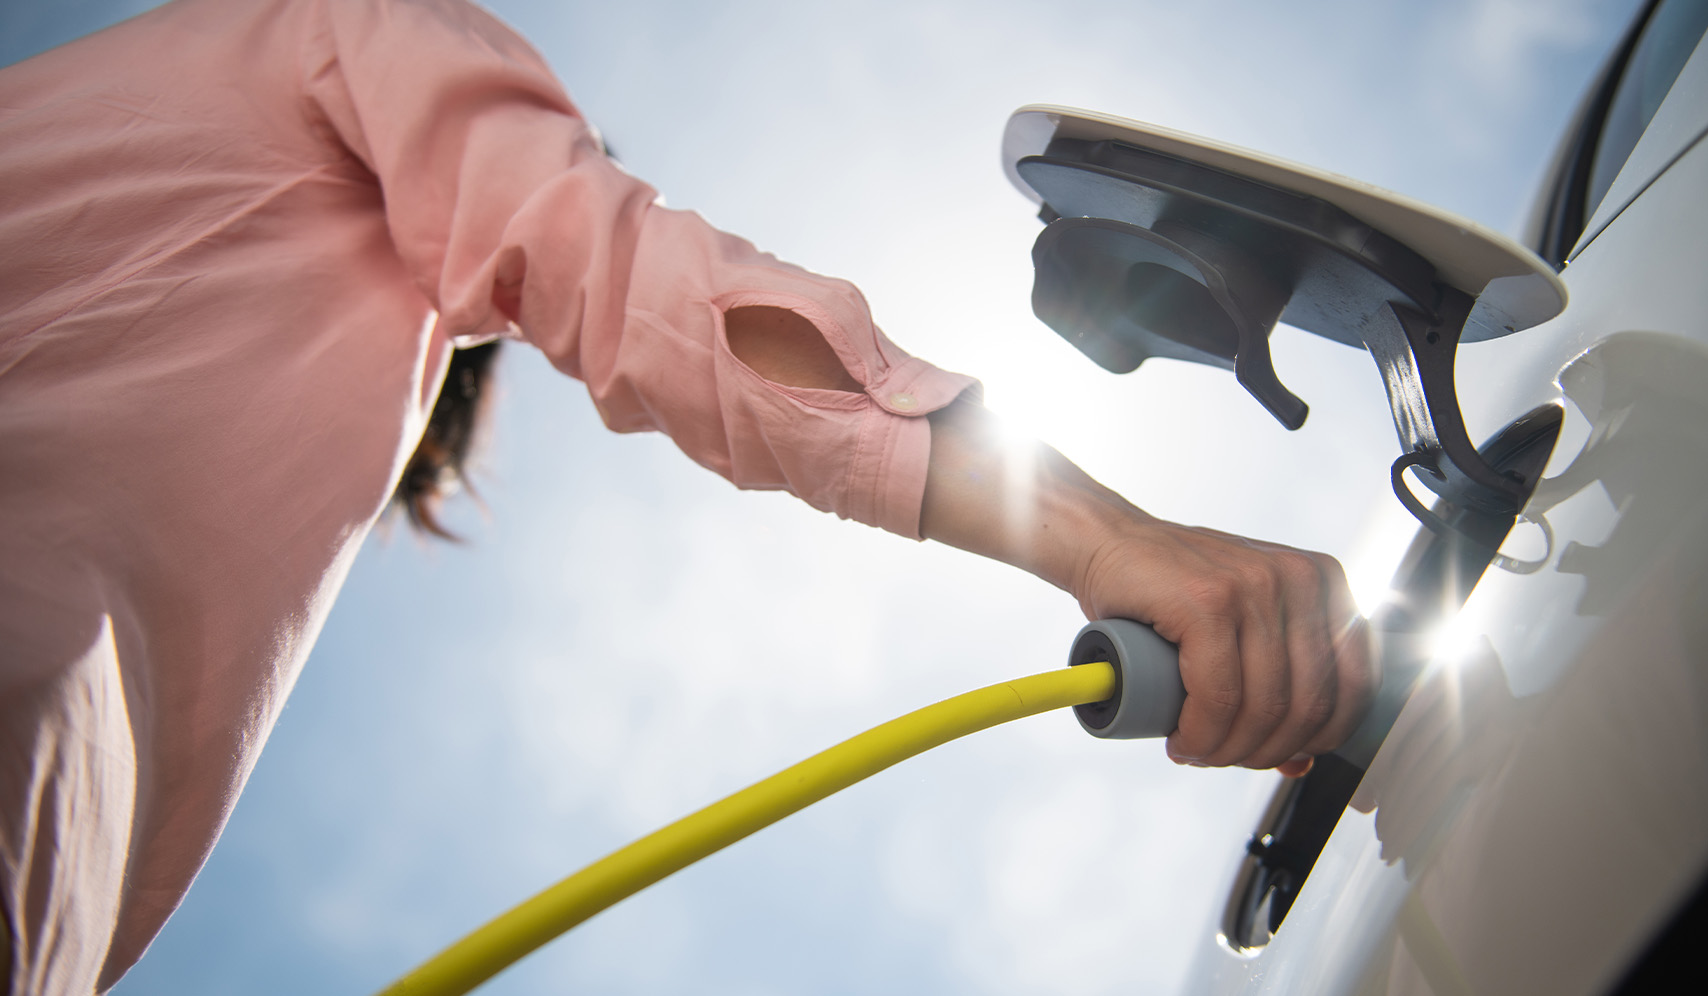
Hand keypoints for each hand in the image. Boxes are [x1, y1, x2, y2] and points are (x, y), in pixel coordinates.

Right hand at [1072, 519, 1373, 774]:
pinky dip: (1200, 734)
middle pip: (1307, 704)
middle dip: (1264, 752)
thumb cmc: (1173, 590)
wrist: (1107, 544)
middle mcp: (1299, 579)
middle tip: (1222, 757)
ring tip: (1197, 752)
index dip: (1318, 738)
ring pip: (1263, 706)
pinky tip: (1182, 740)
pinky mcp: (1208, 601)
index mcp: (1324, 583)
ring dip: (1227, 750)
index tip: (1276, 753)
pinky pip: (1218, 695)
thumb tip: (1301, 761)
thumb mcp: (1242, 630)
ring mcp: (1254, 587)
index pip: (1355, 686)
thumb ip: (1280, 683)